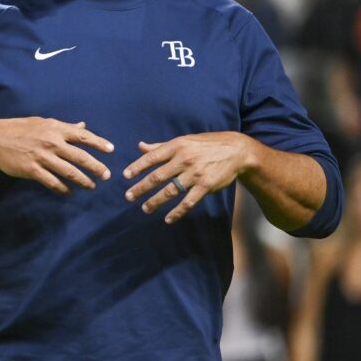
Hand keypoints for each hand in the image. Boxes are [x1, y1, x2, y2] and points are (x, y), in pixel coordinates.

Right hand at [0, 118, 112, 192]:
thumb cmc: (20, 129)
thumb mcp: (42, 123)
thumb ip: (64, 127)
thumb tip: (83, 126)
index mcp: (55, 129)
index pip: (83, 136)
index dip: (99, 143)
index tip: (111, 150)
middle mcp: (51, 143)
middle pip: (80, 156)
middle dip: (96, 167)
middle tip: (107, 175)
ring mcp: (42, 157)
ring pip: (69, 172)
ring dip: (83, 180)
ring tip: (92, 186)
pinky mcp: (32, 170)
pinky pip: (52, 182)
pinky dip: (62, 188)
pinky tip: (69, 192)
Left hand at [123, 132, 251, 223]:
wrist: (236, 151)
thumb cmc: (206, 144)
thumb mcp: (184, 141)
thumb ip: (161, 146)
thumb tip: (140, 146)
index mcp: (176, 146)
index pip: (151, 157)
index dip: (137, 167)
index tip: (125, 176)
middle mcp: (184, 160)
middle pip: (157, 176)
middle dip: (141, 187)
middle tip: (128, 196)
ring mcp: (195, 174)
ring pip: (170, 191)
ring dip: (155, 201)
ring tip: (144, 208)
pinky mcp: (205, 186)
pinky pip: (188, 202)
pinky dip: (177, 212)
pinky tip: (168, 219)